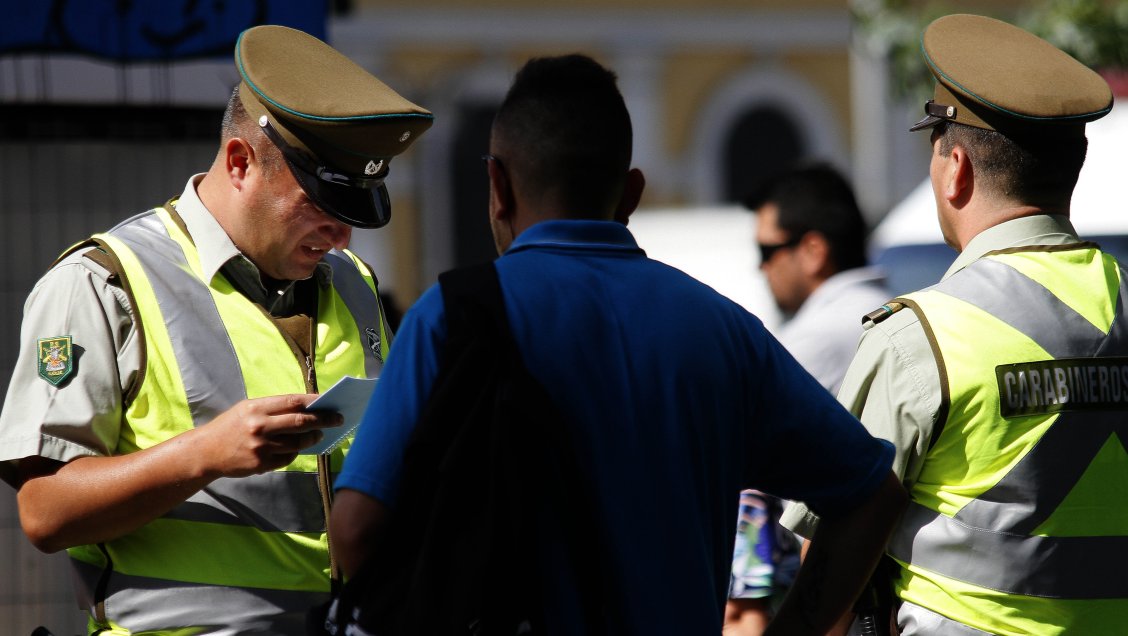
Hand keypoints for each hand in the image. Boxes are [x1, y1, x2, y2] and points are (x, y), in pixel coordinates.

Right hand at [191, 394, 341, 477]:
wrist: (205, 452)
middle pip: (301, 422)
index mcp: (257, 408)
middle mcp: (260, 427)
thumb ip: (274, 408)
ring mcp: (261, 447)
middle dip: (323, 420)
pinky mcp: (261, 464)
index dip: (315, 401)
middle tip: (338, 419)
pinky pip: (288, 458)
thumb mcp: (248, 409)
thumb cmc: (231, 426)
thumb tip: (307, 409)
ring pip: (298, 442)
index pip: (293, 402)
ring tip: (319, 434)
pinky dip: (295, 452)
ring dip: (313, 438)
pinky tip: (297, 448)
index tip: (330, 401)